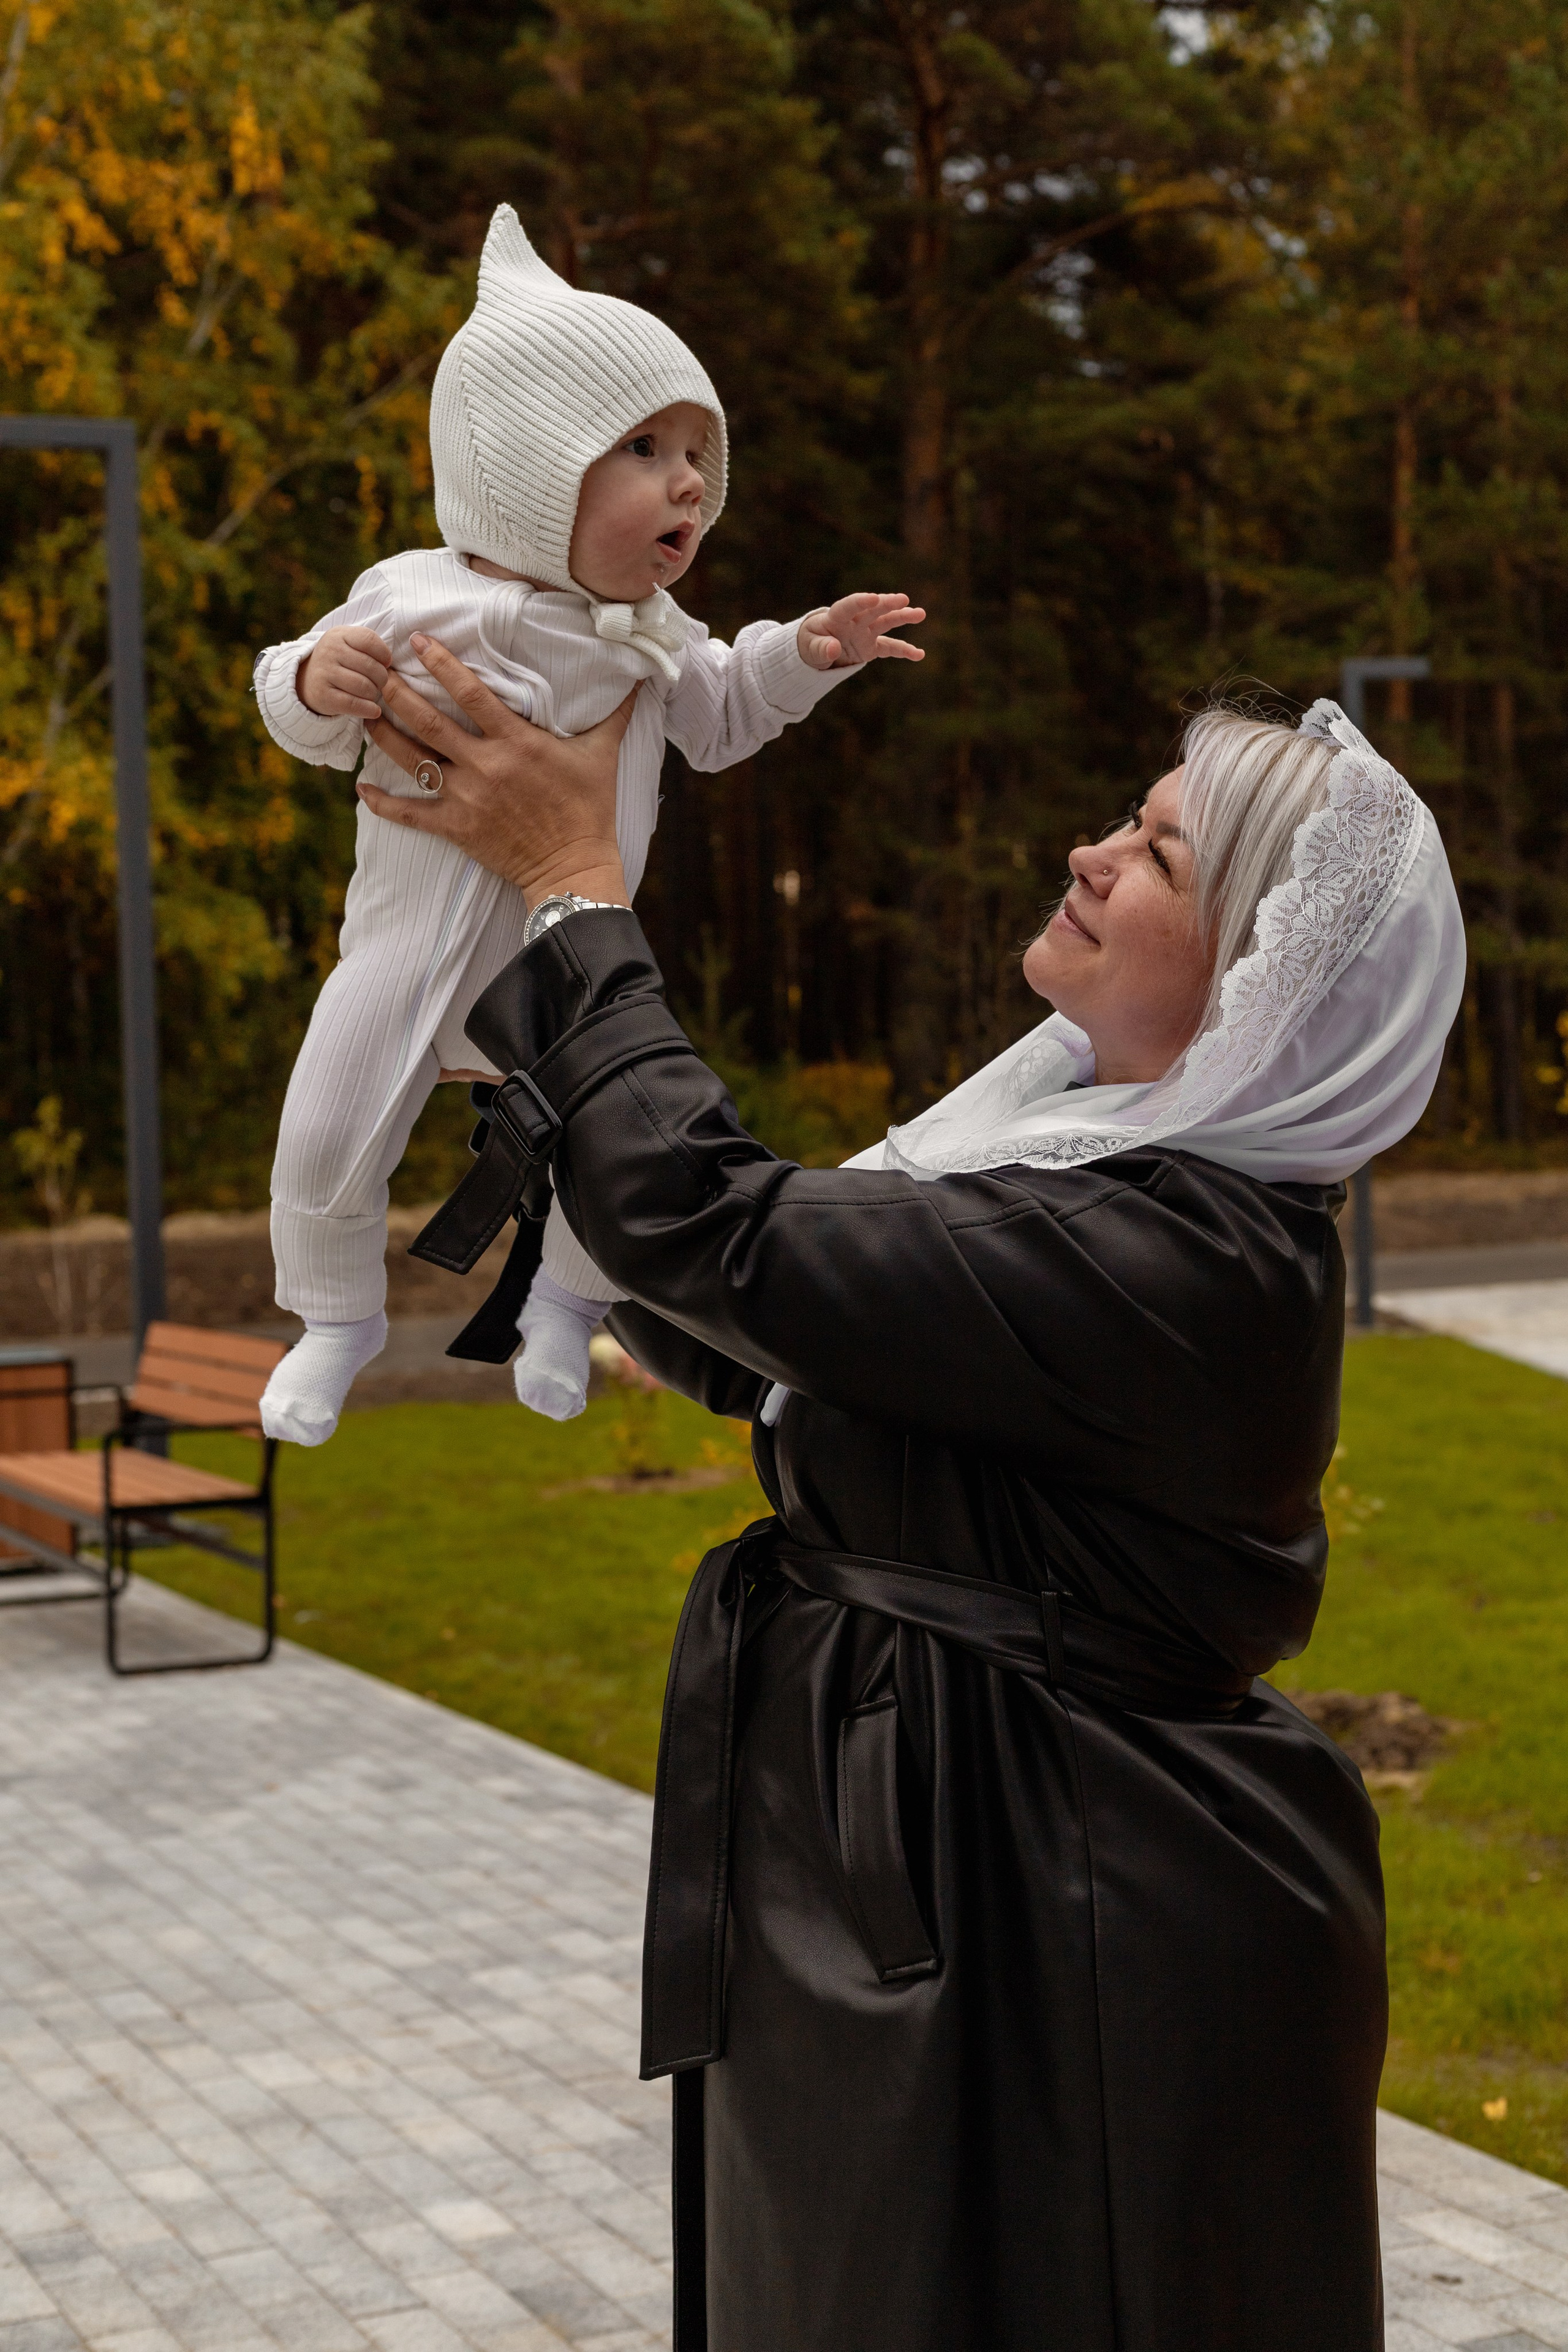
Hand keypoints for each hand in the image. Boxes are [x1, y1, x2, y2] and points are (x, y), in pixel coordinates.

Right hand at [299, 625, 394, 722]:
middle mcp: (330, 651)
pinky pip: (354, 704)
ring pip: (365, 687)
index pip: (369, 640)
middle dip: (382, 678)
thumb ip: (370, 646)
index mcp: (339, 635)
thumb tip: (388, 664)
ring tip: (371, 693)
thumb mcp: (349, 644)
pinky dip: (369, 709)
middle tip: (378, 683)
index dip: (384, 654)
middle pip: (371, 666)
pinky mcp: (323, 695)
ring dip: (374, 694)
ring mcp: (324, 673)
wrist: (307, 680)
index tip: (385, 664)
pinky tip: (373, 710)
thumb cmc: (339, 661)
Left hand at [357, 632, 637, 903]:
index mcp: (516, 741)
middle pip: (427, 720)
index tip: (418, 641)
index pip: (470, 692)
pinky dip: (381, 803)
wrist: (574, 867)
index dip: (441, 663)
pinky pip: (409, 814)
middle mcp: (485, 765)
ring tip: (361, 713)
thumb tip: (641, 679)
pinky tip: (360, 787)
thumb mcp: (602, 755)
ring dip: (382, 734)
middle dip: (396, 692)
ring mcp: (466, 797)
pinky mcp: (456, 828)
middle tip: (374, 670)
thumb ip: (614, 713)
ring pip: (412, 759)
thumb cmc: (590, 809)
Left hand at [797, 592, 926, 671]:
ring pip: (885, 622)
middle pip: (872, 610)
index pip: (848, 606)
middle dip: (887, 604)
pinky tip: (919, 655)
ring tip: (920, 614)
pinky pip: (889, 648)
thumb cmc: (809, 644)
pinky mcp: (871, 646)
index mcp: (835, 617)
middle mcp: (854, 621)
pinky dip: (904, 651)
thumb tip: (834, 649)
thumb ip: (820, 649)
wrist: (815, 650)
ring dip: (902, 617)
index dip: (860, 601)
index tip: (874, 598)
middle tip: (904, 600)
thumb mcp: (809, 648)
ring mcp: (865, 633)